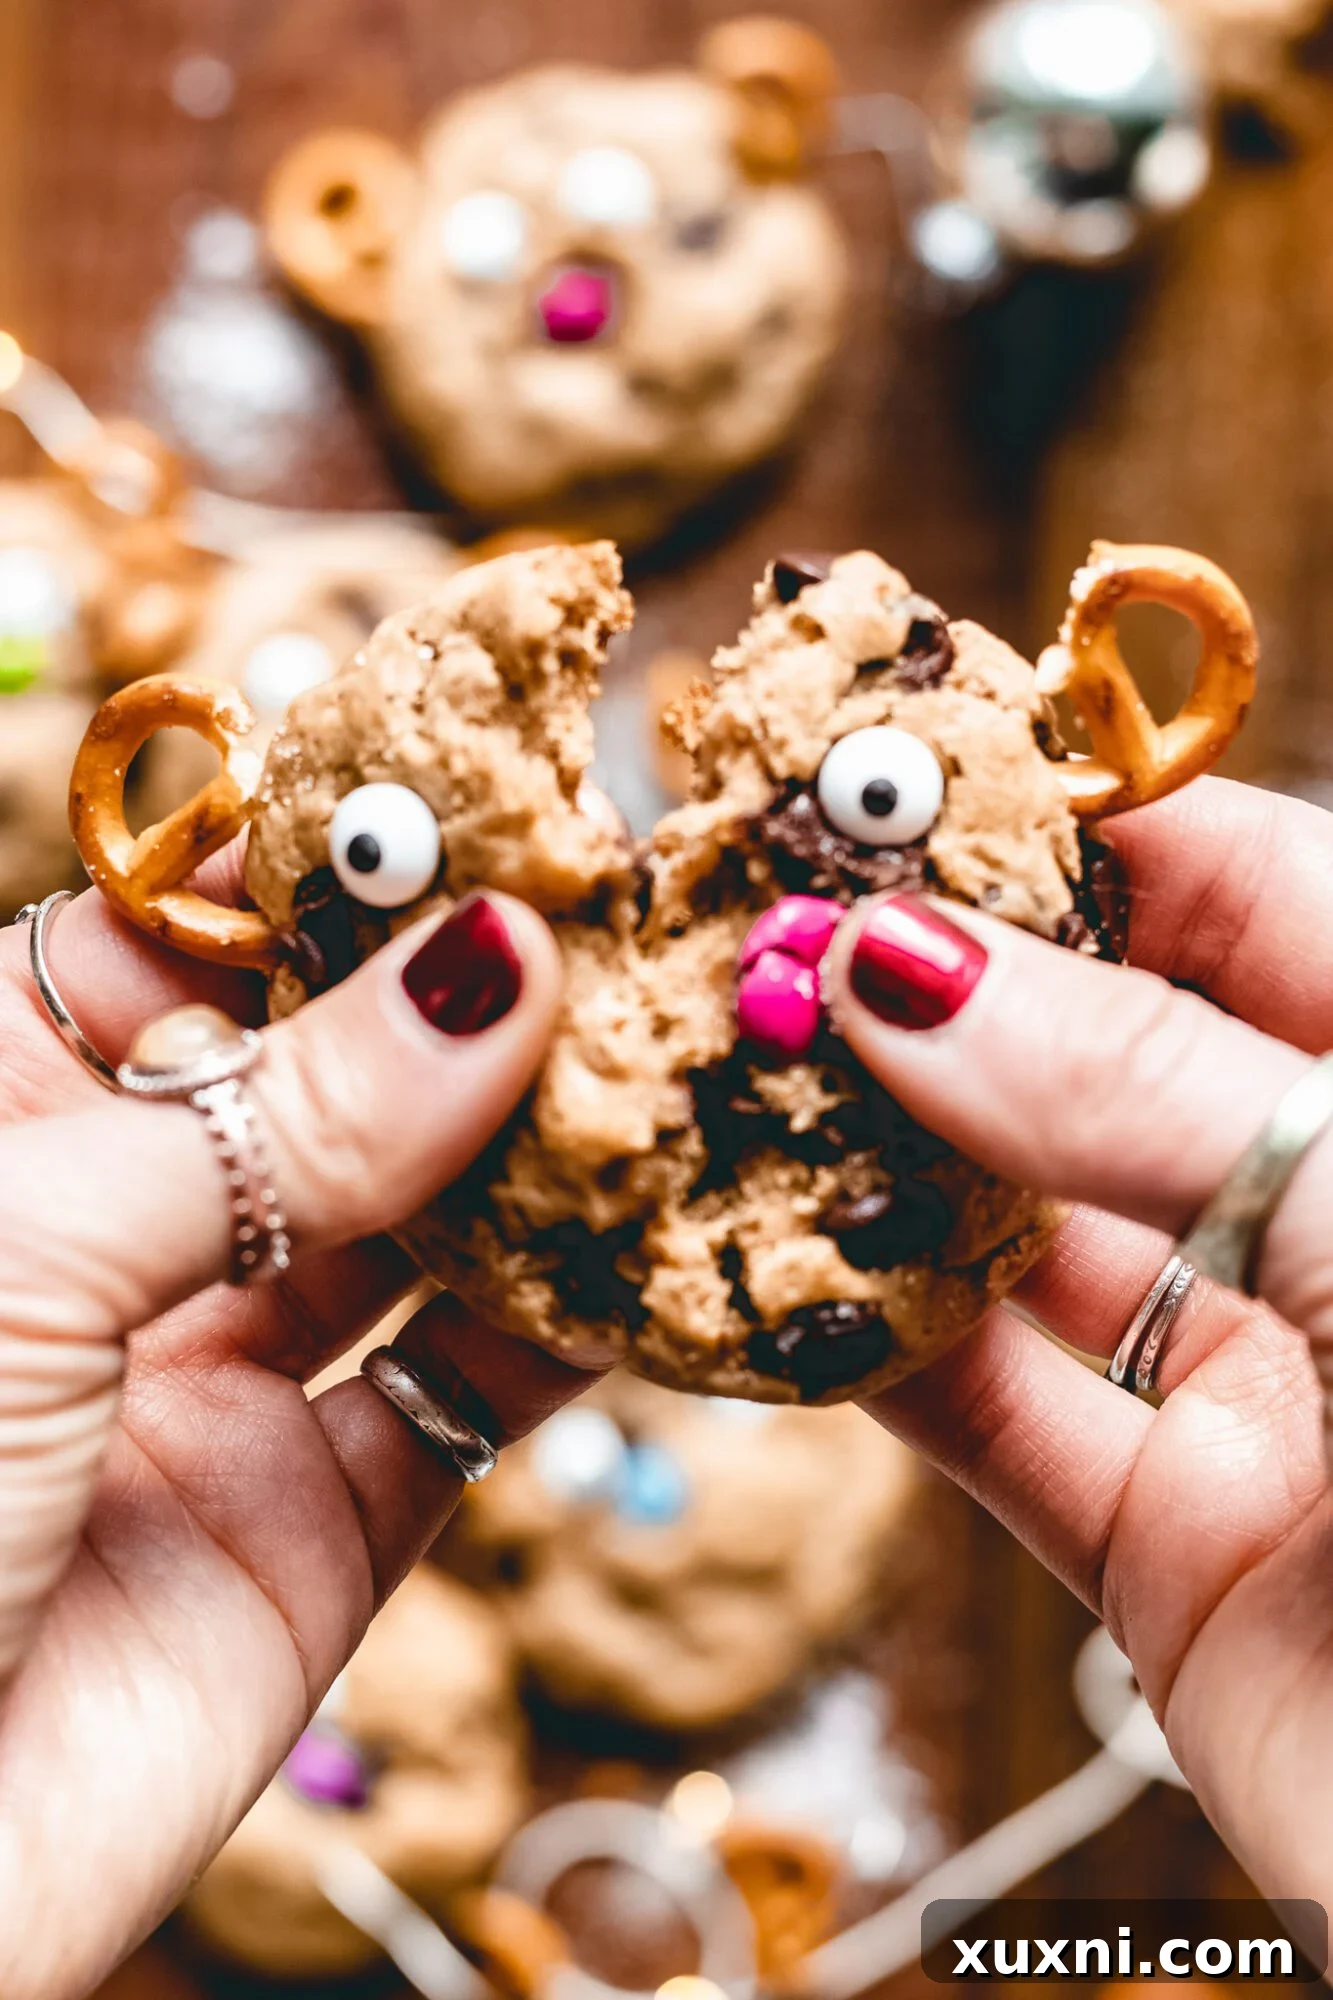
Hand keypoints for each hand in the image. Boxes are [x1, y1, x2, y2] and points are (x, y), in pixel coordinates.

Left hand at [0, 877, 584, 1999]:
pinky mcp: (319, 1525)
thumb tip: (490, 961)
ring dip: (537, 1152)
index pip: (171, 945)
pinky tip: (654, 1245)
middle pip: (319, 1077)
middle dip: (456, 1003)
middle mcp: (116, 1239)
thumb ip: (280, 1118)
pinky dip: (571, 1323)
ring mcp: (223, 1379)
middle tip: (616, 915)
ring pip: (418, 1226)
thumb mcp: (31, 1253)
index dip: (313, 877)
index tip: (473, 807)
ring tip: (663, 1057)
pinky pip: (470, 1396)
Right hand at [821, 776, 1332, 1906]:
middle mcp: (1331, 1209)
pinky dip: (869, 1348)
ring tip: (724, 1083)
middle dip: (930, 985)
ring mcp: (1253, 1376)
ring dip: (872, 1165)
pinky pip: (989, 1418)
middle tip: (756, 927)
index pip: (1235, 881)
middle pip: (1098, 1048)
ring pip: (1020, 1232)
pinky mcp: (1169, 1541)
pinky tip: (761, 1277)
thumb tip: (897, 966)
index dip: (1057, 818)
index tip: (877, 775)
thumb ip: (1141, 1082)